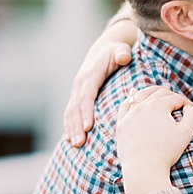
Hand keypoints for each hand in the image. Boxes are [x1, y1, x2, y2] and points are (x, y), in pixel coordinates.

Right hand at [65, 28, 135, 146]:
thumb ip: (122, 53)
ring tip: (75, 145)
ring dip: (71, 129)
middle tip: (80, 143)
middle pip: (75, 108)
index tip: (87, 127)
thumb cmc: (115, 53)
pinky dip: (68, 126)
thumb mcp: (120, 49)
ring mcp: (76, 91)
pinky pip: (70, 113)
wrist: (102, 51)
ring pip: (70, 112)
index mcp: (90, 75)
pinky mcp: (77, 97)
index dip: (86, 111)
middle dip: (76, 126)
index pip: (86, 96)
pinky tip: (69, 139)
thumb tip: (124, 57)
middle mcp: (80, 84)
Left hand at [116, 86, 192, 193]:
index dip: (189, 104)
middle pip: (159, 93)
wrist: (143, 169)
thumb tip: (191, 107)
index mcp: (158, 105)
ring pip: (141, 95)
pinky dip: (131, 97)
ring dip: (152, 92)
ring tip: (160, 93)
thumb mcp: (186, 132)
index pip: (177, 98)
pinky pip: (125, 106)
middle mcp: (142, 106)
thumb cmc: (166, 151)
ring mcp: (129, 114)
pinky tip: (133, 93)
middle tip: (181, 104)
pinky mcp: (121, 124)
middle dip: (172, 96)